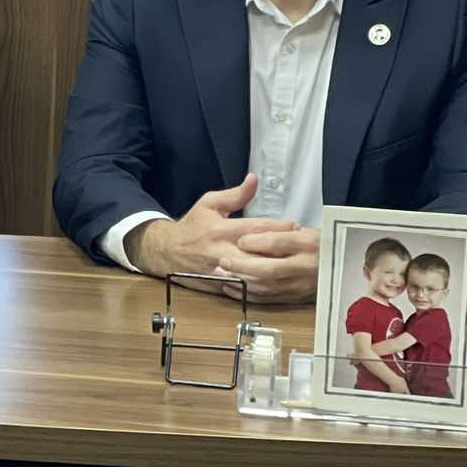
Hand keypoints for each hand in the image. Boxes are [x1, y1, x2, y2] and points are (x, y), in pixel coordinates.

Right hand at [123, 174, 287, 279]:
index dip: (279, 227)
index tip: (295, 226)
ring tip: (290, 263)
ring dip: (274, 268)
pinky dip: (261, 284)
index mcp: (222, 229)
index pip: (257, 228)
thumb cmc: (191, 227)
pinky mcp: (220, 285)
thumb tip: (253, 180)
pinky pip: (244, 287)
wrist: (166, 252)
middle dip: (281, 249)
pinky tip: (275, 280)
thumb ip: (235, 195)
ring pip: (254, 273)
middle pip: (259, 252)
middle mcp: (223, 251)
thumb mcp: (209, 204)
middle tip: (299, 246)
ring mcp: (222, 270)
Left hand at [213, 224, 319, 302]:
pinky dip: (247, 294)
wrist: (341, 266)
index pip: (277, 243)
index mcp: (307, 243)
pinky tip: (232, 287)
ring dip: (241, 282)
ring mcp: (300, 285)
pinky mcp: (296, 298)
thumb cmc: (316, 244)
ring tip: (222, 274)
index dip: (255, 242)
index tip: (239, 240)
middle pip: (269, 269)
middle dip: (242, 266)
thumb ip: (277, 229)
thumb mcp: (302, 229)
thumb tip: (248, 234)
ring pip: (266, 287)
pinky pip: (268, 299)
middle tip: (222, 261)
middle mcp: (305, 266)